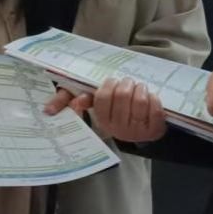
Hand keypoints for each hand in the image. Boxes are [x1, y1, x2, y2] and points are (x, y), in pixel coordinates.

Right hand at [44, 78, 167, 142]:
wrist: (141, 128)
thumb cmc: (115, 110)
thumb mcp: (93, 104)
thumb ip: (74, 100)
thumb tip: (57, 107)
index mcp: (102, 121)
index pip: (103, 97)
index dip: (108, 86)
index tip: (111, 82)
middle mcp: (118, 128)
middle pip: (123, 95)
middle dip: (126, 83)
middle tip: (127, 82)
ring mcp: (136, 131)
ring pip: (139, 100)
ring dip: (141, 88)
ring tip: (139, 87)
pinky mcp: (154, 131)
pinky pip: (155, 109)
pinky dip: (154, 98)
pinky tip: (151, 97)